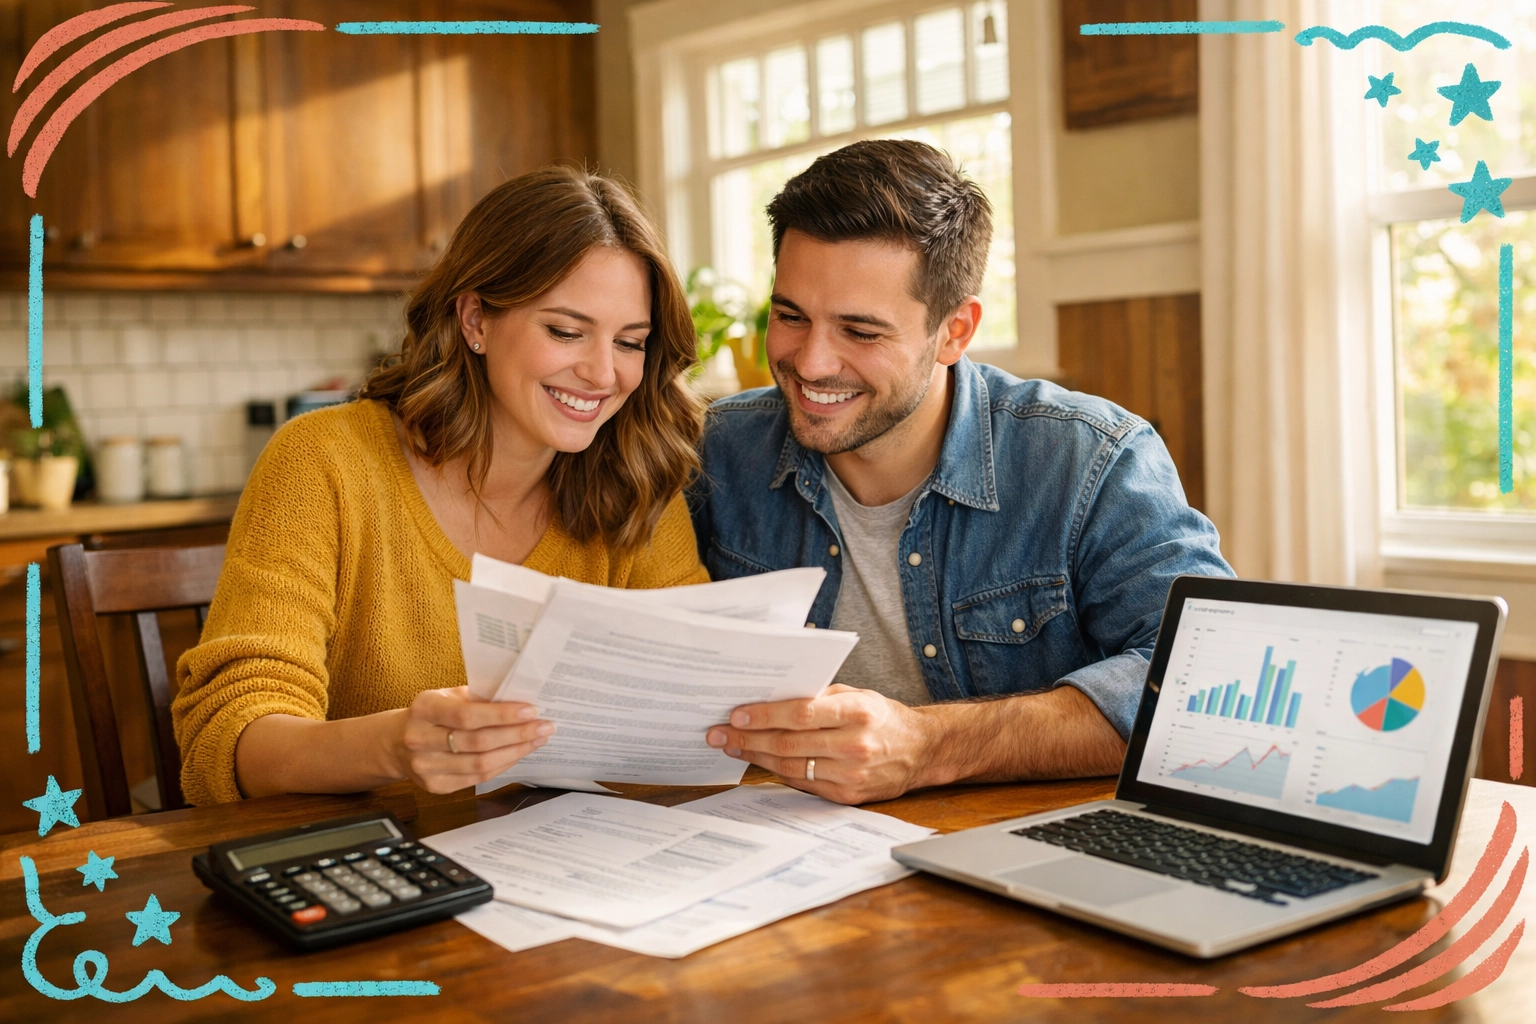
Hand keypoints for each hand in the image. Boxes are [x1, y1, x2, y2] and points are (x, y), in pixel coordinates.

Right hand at [393, 686, 553, 793]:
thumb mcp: (448, 696)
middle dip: (517, 735)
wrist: (396, 743)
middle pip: (478, 742)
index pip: (468, 716)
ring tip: (537, 740)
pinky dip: (503, 766)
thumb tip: (521, 699)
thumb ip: (478, 697)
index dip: (502, 715)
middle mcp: (420, 739)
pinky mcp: (435, 786)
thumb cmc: (432, 713)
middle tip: (544, 726)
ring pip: (480, 764)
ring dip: (515, 752)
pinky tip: (518, 754)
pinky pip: (477, 779)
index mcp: (424, 709)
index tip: (531, 711)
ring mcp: (426, 767)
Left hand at [704, 684, 935, 803]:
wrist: (920, 750)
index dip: (765, 715)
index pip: (802, 713)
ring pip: (791, 766)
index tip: (736, 714)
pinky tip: (760, 761)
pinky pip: (803, 783)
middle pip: (790, 743)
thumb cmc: (882, 716)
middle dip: (749, 738)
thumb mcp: (858, 695)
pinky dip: (777, 772)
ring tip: (732, 746)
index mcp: (858, 712)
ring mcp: (851, 773)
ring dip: (756, 756)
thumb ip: (820, 696)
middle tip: (719, 733)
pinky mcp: (847, 795)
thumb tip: (772, 696)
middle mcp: (855, 744)